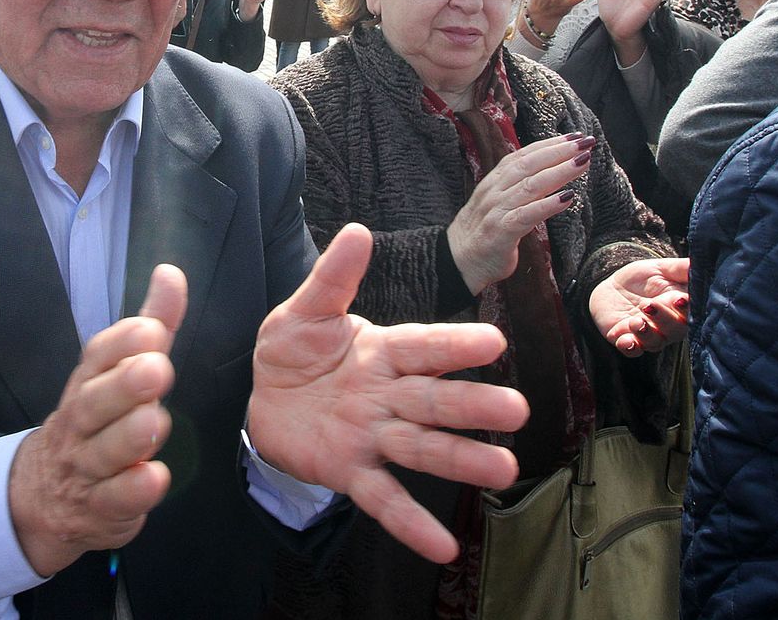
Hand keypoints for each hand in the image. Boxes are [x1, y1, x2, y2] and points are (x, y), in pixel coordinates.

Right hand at [9, 264, 186, 576]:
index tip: (152, 330)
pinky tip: (153, 479)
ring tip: (154, 421)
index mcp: (88, 382)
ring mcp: (86, 467)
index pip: (96, 357)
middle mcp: (81, 422)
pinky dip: (132, 491)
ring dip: (128, 437)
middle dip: (124, 385)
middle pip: (94, 403)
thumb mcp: (121, 369)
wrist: (45, 493)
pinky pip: (113, 501)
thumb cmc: (98, 419)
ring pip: (103, 452)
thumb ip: (151, 323)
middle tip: (156, 369)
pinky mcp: (99, 509)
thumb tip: (171, 273)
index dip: (122, 342)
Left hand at [248, 224, 529, 562]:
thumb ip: (333, 278)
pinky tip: (442, 546)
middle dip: (472, 405)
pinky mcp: (351, 471)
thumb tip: (357, 232)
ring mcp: (373, 436)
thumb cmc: (291, 352)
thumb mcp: (302, 311)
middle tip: (516, 411)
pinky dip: (412, 525)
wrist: (261, 402)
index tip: (493, 341)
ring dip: (460, 460)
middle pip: (434, 400)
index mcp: (382, 351)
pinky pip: (384, 499)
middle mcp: (387, 395)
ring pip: (422, 448)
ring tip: (502, 470)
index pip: (423, 346)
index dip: (454, 345)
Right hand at [445, 133, 593, 293]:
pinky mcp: (501, 231)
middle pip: (529, 164)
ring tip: (582, 162)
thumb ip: (518, 188)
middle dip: (559, 151)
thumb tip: (548, 174)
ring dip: (559, 172)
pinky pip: (527, 215)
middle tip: (585, 142)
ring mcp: (497, 210)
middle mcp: (495, 191)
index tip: (574, 137)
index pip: (523, 156)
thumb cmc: (484, 233)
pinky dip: (548, 205)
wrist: (458, 262)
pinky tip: (568, 198)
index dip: (549, 144)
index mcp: (494, 182)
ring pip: (530, 185)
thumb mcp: (499, 203)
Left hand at [589, 257, 689, 355]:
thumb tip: (703, 263)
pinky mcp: (627, 341)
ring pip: (655, 343)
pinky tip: (625, 339)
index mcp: (681, 308)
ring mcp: (648, 336)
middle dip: (664, 319)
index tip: (679, 299)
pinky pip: (632, 351)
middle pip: (675, 331)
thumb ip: (683, 269)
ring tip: (635, 320)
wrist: (612, 288)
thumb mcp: (662, 269)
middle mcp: (668, 326)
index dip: (687, 309)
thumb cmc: (642, 279)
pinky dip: (630, 346)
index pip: (691, 313)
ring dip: (646, 333)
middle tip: (649, 304)